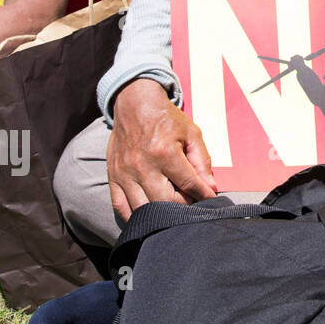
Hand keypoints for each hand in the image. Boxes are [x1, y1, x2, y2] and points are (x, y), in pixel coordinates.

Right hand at [106, 78, 216, 220]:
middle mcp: (142, 166)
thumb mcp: (192, 133)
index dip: (203, 196)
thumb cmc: (166, 119)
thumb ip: (202, 161)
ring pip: (143, 208)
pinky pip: (120, 206)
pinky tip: (148, 218)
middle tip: (192, 204)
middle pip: (165, 201)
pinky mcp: (113, 177)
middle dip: (183, 207)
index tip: (211, 202)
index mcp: (165, 153)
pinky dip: (134, 217)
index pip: (189, 184)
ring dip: (161, 215)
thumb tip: (210, 187)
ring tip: (173, 211)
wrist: (134, 105)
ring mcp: (125, 173)